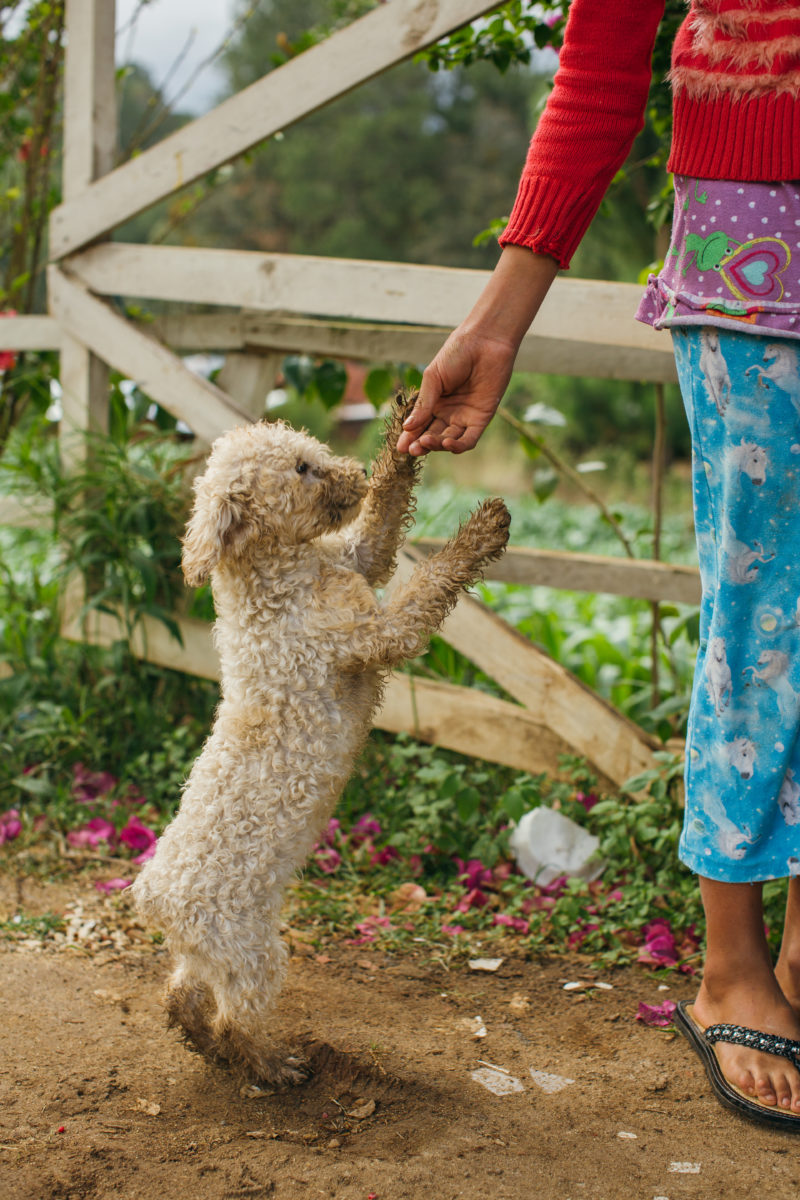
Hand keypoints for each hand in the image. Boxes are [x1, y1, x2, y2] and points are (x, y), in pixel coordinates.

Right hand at [395, 246, 558, 456]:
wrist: (484, 342)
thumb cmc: (456, 354)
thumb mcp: (433, 378)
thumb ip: (423, 404)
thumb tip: (407, 427)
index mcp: (434, 402)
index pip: (420, 425)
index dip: (410, 438)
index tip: (400, 448)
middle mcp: (449, 413)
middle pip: (433, 436)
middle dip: (422, 444)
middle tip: (412, 449)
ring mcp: (465, 417)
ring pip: (449, 440)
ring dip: (437, 445)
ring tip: (426, 442)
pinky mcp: (481, 418)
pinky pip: (469, 439)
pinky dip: (459, 445)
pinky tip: (448, 443)